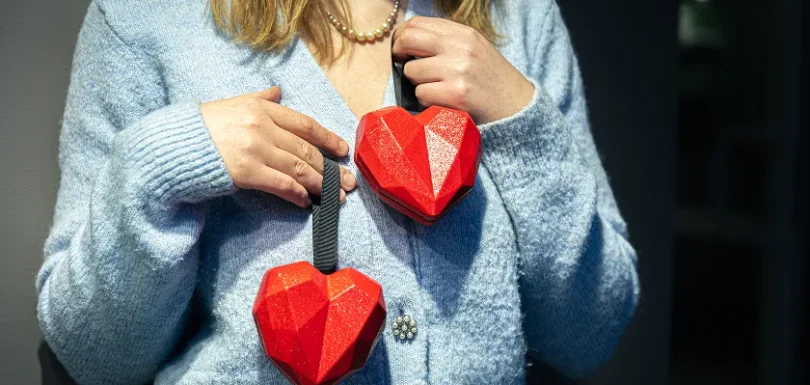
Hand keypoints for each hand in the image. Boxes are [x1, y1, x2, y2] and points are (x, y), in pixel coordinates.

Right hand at [201, 87, 355, 207]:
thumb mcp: (232, 104)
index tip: (343, 151)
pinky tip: (306, 202)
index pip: (304, 124)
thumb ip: (258, 98)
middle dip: (331, 169)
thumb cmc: (201, 126)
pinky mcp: (247, 172)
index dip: (328, 139)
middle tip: (348, 183)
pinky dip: (297, 194)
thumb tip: (277, 91)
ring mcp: (256, 150)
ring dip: (320, 185)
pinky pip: (282, 185)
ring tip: (335, 196)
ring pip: (299, 169)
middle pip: (306, 150)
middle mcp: (262, 127)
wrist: (172, 145)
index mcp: (261, 108)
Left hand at [392, 16, 534, 123]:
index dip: (402, 36)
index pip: (417, 23)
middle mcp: (460, 47)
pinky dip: (426, 101)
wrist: (516, 106)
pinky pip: (421, 94)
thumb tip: (406, 41)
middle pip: (408, 40)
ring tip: (435, 89)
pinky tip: (442, 102)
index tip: (401, 49)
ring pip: (412, 71)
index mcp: (463, 33)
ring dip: (417, 83)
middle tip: (404, 67)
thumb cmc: (490, 80)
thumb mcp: (473, 49)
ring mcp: (458, 69)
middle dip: (399, 55)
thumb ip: (444, 42)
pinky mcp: (455, 93)